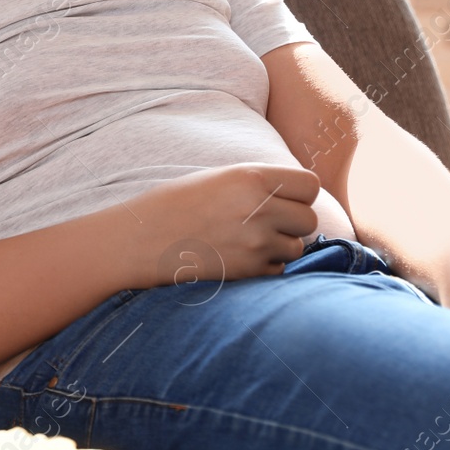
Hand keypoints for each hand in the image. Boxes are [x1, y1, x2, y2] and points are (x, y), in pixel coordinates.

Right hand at [130, 163, 321, 286]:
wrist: (139, 241)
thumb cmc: (174, 205)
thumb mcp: (219, 179)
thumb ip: (259, 184)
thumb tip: (297, 196)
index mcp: (251, 178)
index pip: (310, 185)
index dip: (300, 194)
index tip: (284, 199)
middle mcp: (259, 209)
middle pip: (308, 219)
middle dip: (293, 223)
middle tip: (266, 223)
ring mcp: (255, 243)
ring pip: (296, 247)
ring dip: (280, 247)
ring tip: (247, 242)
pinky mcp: (248, 271)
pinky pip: (278, 270)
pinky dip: (266, 267)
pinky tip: (238, 258)